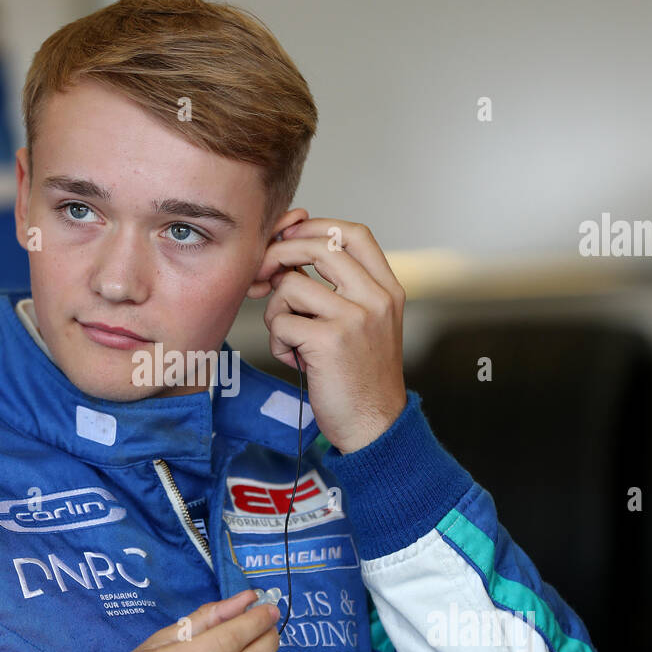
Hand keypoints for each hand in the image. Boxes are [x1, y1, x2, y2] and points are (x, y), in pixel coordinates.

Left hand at [249, 213, 407, 453]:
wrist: (374, 425)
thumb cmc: (360, 376)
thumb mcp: (362, 324)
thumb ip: (337, 289)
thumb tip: (285, 253)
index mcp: (387, 289)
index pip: (353, 233)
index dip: (315, 226)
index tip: (290, 236)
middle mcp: (376, 298)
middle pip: (317, 246)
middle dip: (279, 256)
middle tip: (264, 277)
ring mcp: (354, 318)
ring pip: (290, 285)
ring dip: (278, 311)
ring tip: (292, 338)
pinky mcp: (329, 341)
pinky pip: (281, 321)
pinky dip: (278, 341)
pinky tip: (294, 359)